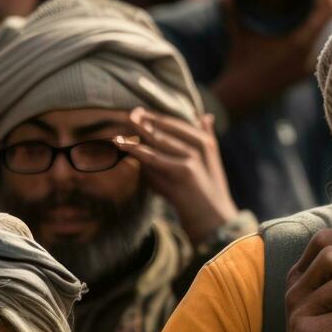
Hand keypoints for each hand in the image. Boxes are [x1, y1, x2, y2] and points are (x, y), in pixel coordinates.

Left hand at [117, 109, 237, 244]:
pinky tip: (120, 144)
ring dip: (137, 131)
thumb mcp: (211, 163)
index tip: (137, 111)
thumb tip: (207, 116)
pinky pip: (154, 157)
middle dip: (144, 119)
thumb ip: (207, 138)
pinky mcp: (184, 170)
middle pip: (167, 126)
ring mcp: (194, 157)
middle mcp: (203, 145)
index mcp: (207, 141)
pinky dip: (135, 149)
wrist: (213, 220)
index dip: (156, 116)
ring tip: (118, 125)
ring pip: (158, 139)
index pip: (177, 122)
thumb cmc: (205, 193)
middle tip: (124, 113)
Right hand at [210, 0, 331, 116]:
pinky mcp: (303, 74)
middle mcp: (307, 54)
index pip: (319, 10)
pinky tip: (325, 32)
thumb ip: (232, 13)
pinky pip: (316, 51)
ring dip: (329, 22)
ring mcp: (307, 66)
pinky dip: (320, 38)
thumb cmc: (240, 65)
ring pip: (324, 37)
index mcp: (297, 42)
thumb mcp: (238, 36)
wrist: (243, 97)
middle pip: (327, 22)